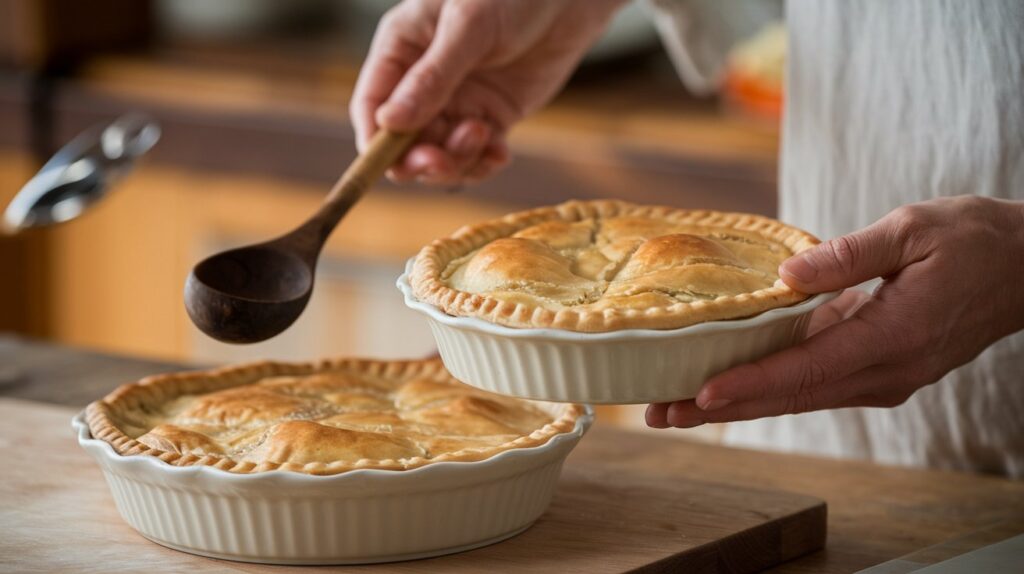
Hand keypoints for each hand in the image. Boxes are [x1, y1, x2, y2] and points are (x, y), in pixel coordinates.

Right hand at [350, 0, 622, 184]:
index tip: (394, 163)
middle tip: (441, 162)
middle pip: (402, 142)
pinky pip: (475, 156)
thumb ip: (432, 77)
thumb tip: (390, 123)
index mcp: (401, 49)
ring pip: (438, 156)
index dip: (376, 141)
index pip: (371, 105)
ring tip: (484, 138)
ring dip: (456, 162)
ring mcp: (456, 102)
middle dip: (419, 159)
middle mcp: (421, 81)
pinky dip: (484, 163)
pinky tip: (500, 152)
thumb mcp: (469, 28)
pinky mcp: (490, 116)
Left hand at [647, 196, 1023, 428]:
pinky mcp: (877, 371)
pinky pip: (813, 385)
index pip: (807, 370)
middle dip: (721, 407)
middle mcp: (884, 371)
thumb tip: (787, 275)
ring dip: (737, 404)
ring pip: (797, 398)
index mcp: (893, 337)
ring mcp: (882, 378)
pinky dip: (766, 388)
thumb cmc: (975, 242)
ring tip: (675, 406)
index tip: (701, 393)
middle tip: (659, 412)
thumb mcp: (913, 229)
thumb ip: (849, 254)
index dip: (751, 384)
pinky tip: (727, 385)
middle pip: (790, 397)